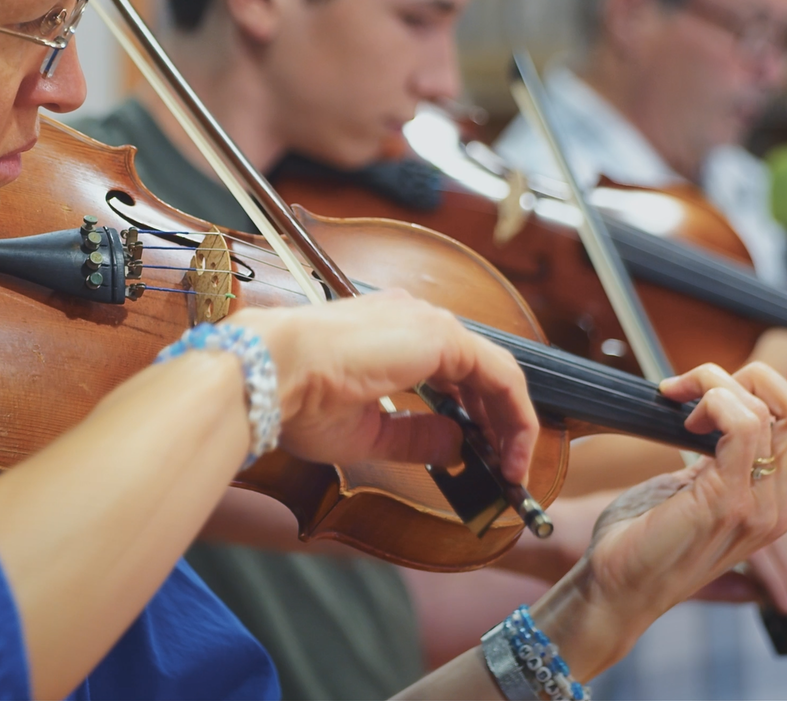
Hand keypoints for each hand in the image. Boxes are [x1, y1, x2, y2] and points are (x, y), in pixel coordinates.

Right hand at [226, 291, 538, 484]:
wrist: (271, 371)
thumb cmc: (298, 398)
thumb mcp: (369, 432)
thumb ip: (416, 435)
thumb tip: (456, 445)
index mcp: (391, 335)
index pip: (452, 372)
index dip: (473, 414)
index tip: (481, 453)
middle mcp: (415, 320)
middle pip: (479, 371)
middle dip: (498, 420)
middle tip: (505, 465)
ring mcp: (429, 324)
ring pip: (494, 372)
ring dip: (510, 420)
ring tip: (512, 465)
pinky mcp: (441, 336)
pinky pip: (500, 376)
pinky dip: (514, 414)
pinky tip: (513, 450)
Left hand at [529, 362, 786, 678]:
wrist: (615, 588)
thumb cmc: (645, 536)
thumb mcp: (698, 488)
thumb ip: (724, 456)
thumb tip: (722, 404)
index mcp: (778, 501)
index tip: (769, 377)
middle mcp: (779, 506)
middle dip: (759, 378)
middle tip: (706, 390)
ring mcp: (759, 507)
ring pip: (780, 412)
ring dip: (722, 384)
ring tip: (682, 401)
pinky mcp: (727, 502)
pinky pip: (742, 426)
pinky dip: (713, 400)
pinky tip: (683, 414)